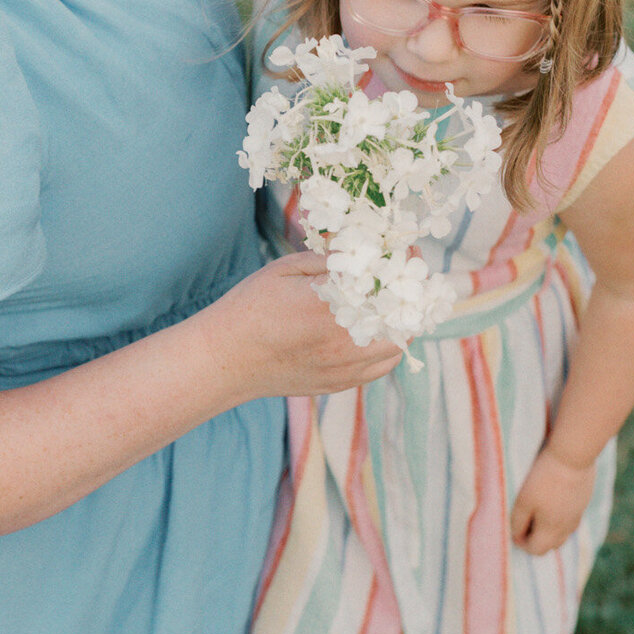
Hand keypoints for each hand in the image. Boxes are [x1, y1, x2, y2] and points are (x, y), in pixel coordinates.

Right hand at [201, 253, 403, 404]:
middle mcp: (342, 340)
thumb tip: (363, 249)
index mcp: (328, 304)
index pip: (383, 279)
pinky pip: (383, 365)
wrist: (225, 359)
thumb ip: (328, 259)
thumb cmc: (250, 307)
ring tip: (392, 303)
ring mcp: (344, 366)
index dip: (401, 261)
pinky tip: (377, 330)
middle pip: (402, 315)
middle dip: (408, 292)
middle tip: (403, 276)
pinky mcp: (341, 383)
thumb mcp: (285, 269)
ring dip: (401, 321)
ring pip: (398, 343)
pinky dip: (388, 346)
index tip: (405, 249)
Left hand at [510, 446, 597, 554]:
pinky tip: (553, 502)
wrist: (573, 456)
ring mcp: (578, 515)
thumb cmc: (543, 478)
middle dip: (536, 540)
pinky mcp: (583, 501)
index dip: (522, 543)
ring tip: (537, 513)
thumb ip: (518, 522)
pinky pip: (570, 520)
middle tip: (524, 522)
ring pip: (563, 534)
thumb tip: (516, 537)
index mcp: (551, 530)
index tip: (514, 529)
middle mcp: (567, 528)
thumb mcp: (523, 501)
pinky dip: (560, 519)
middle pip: (551, 546)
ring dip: (549, 531)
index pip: (536, 550)